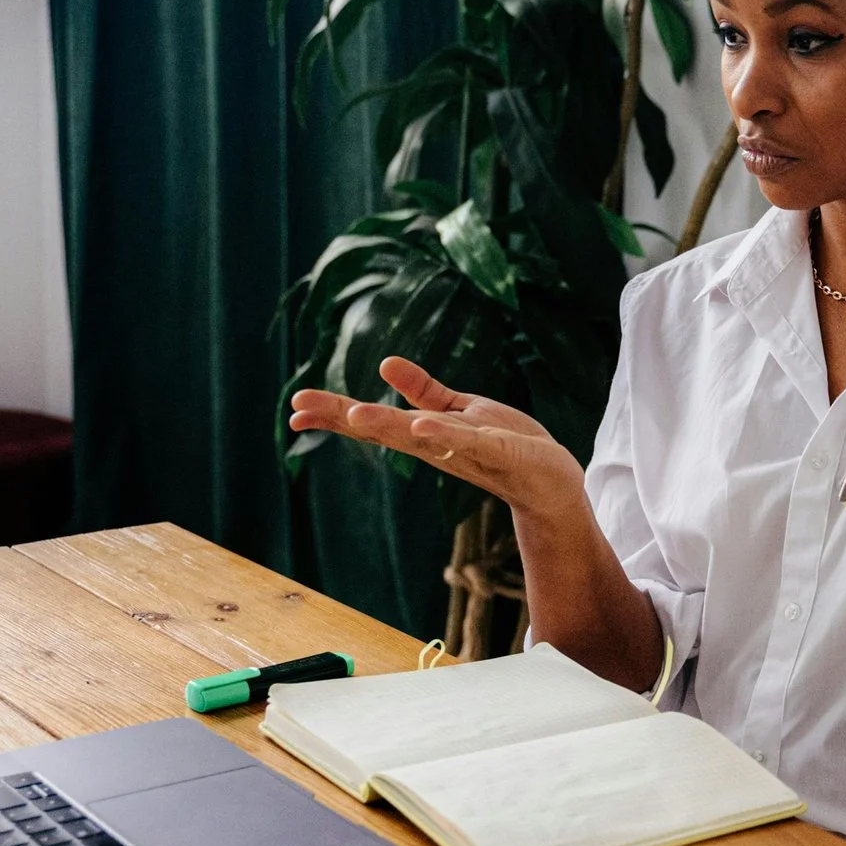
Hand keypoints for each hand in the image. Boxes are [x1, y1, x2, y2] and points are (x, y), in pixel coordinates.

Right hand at [289, 357, 584, 516]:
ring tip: (354, 415)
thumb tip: (384, 365)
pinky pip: (466, 442)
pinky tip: (423, 427)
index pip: (370, 422)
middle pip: (381, 430)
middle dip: (341, 417)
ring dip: (385, 425)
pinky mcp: (496, 450)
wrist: (551, 480)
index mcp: (422, 434)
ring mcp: (463, 450)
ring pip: (418, 437)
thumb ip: (424, 390)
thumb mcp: (459, 411)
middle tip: (298, 407)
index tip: (294, 407)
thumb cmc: (506, 444)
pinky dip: (444, 435)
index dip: (332, 413)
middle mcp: (434, 446)